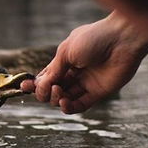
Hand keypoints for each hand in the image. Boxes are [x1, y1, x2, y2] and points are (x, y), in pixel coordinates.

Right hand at [21, 12, 147, 113]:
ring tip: (57, 92)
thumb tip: (41, 85)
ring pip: (64, 98)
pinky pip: (80, 105)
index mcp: (65, 60)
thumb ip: (54, 70)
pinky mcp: (98, 92)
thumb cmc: (95, 39)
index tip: (24, 87)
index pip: (46, 76)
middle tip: (49, 87)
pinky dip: (68, 107)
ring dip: (55, 98)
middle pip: (53, 89)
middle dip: (44, 91)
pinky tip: (63, 103)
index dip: (35, 83)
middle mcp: (74, 72)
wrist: (123, 40)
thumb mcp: (67, 51)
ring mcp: (86, 83)